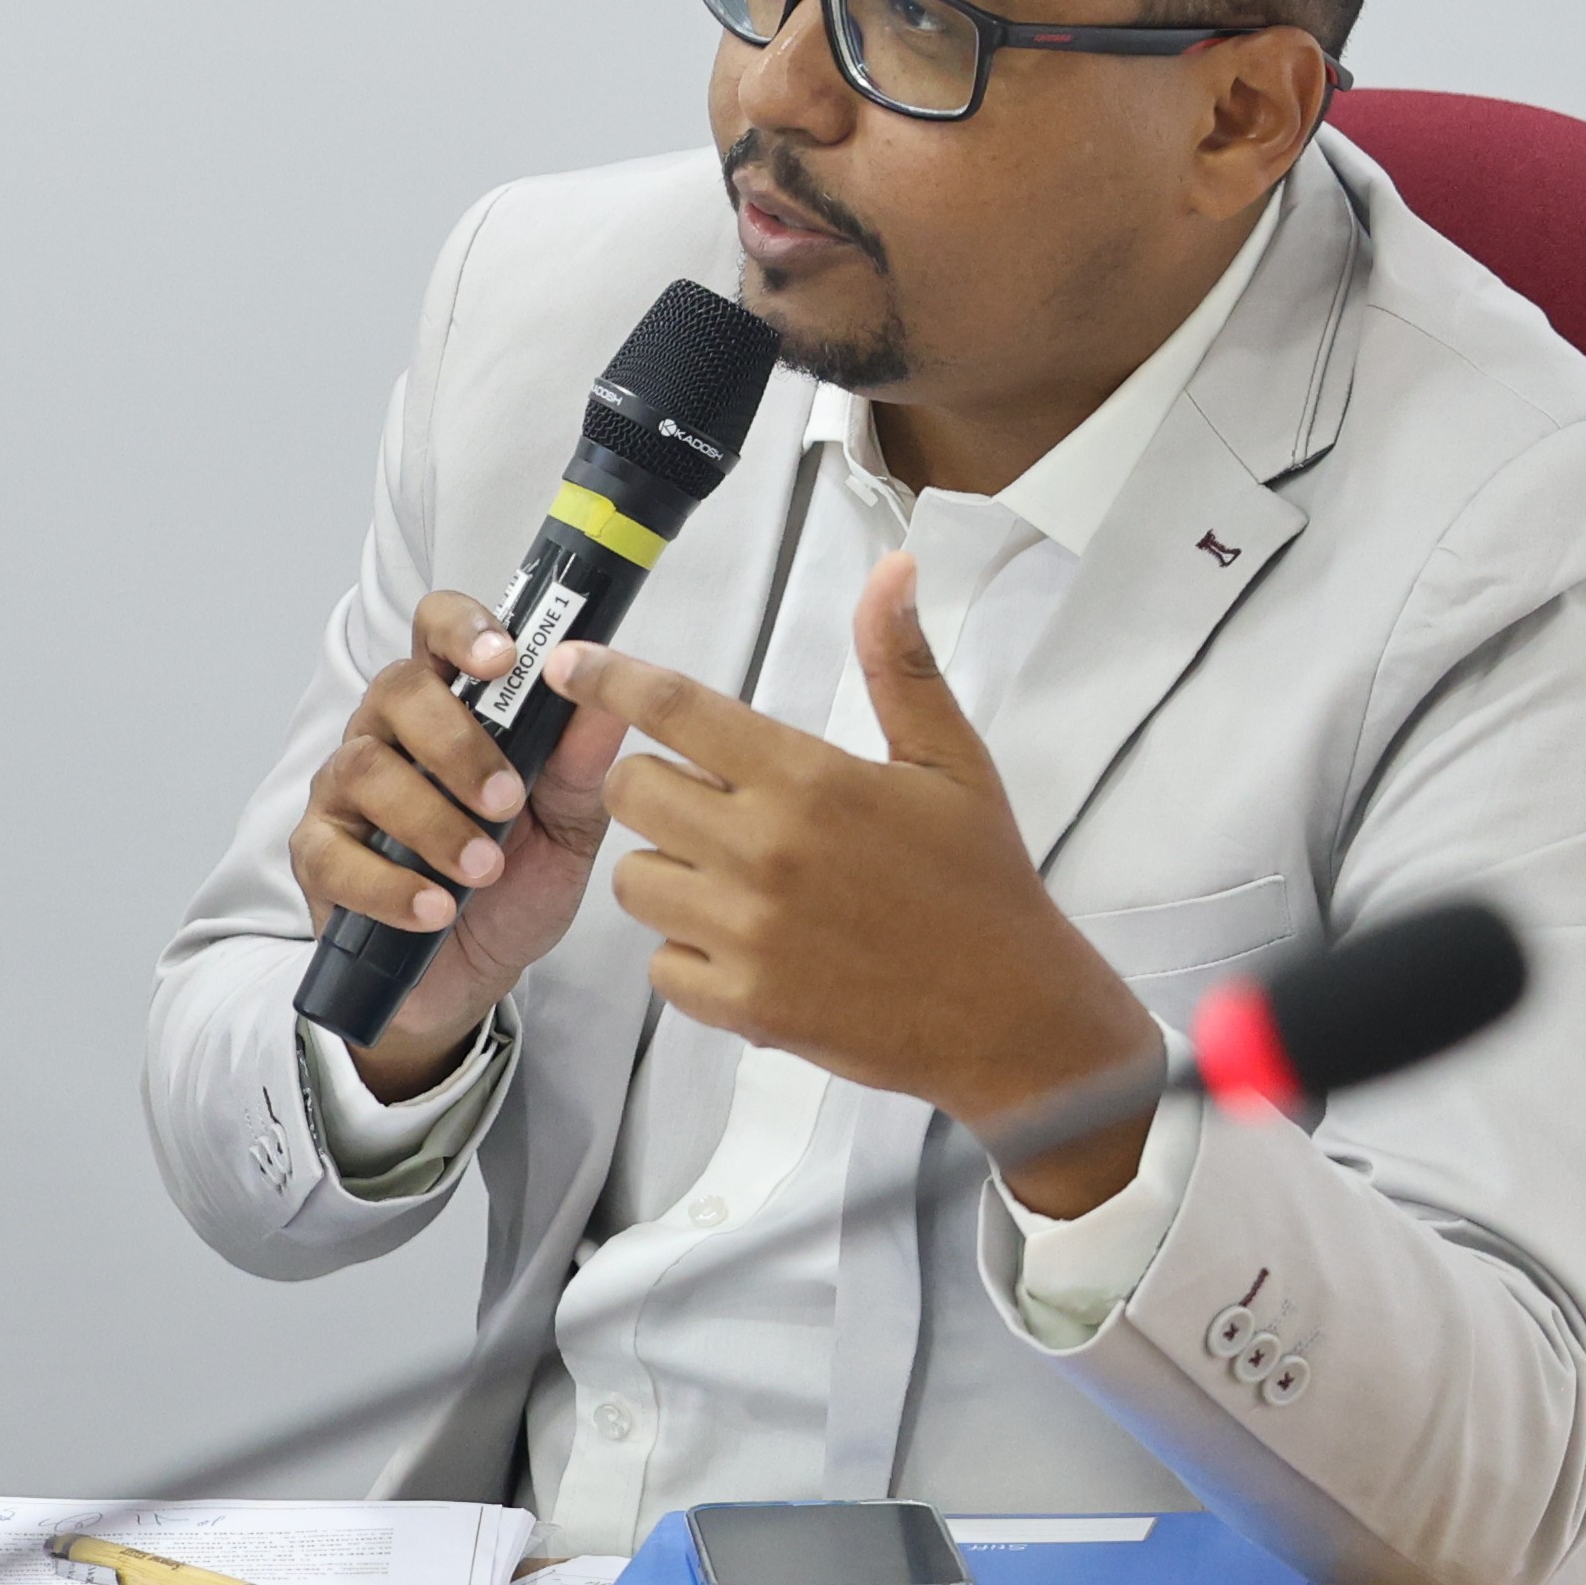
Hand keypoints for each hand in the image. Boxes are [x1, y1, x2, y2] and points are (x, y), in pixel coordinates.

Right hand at [289, 589, 632, 1091]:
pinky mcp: (318, 857)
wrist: (482, 972)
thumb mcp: (571, 822)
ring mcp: (343, 793)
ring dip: (433, 820)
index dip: (464, 628)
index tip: (505, 659)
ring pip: (364, 769)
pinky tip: (435, 910)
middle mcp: (388, 734)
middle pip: (397, 691)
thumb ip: (583, 760)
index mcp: (451, 706)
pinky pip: (333, 855)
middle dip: (458, 744)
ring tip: (484, 869)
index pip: (437, 630)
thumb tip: (606, 690)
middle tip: (508, 801)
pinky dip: (390, 885)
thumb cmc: (519, 878)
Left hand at [547, 557, 1165, 1213]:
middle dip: (656, 789)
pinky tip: (746, 948)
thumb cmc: (982, 882)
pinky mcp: (742, 1004)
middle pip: (629, 790)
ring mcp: (746, 932)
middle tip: (709, 805)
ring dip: (669, 874)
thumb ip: (900, 666)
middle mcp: (764, 849)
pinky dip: (690, 956)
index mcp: (809, 778)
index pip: (675, 709)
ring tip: (732, 883)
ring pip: (634, 881)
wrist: (1012, 1014)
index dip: (610, 678)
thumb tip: (892, 570)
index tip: (573, 667)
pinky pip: (661, 964)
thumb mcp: (951, 762)